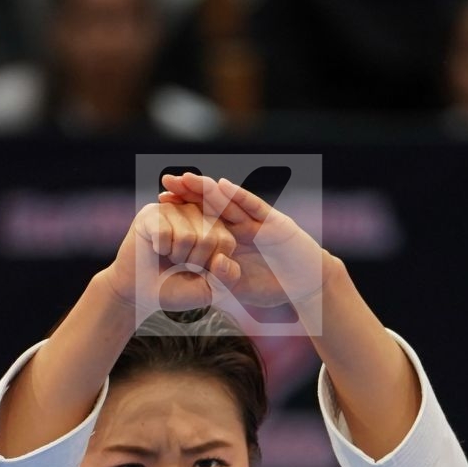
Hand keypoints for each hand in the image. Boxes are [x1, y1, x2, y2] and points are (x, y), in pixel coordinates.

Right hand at [99, 191, 239, 315]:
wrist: (141, 292)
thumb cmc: (176, 288)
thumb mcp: (209, 291)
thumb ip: (226, 279)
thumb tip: (222, 260)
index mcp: (216, 227)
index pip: (226, 242)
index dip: (211, 266)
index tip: (198, 270)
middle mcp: (198, 213)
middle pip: (208, 238)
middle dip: (192, 262)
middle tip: (180, 263)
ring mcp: (175, 209)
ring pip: (186, 236)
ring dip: (175, 256)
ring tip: (169, 255)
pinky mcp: (152, 213)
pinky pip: (164, 232)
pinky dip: (160, 249)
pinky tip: (156, 248)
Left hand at [157, 172, 327, 309]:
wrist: (307, 285)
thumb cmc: (274, 287)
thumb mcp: (241, 287)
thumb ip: (225, 278)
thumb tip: (212, 265)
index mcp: (229, 240)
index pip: (201, 220)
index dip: (182, 210)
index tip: (160, 202)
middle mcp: (240, 226)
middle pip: (210, 205)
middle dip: (189, 192)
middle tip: (166, 181)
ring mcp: (257, 222)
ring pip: (229, 202)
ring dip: (208, 190)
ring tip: (187, 178)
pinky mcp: (275, 222)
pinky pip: (255, 207)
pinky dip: (239, 197)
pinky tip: (222, 186)